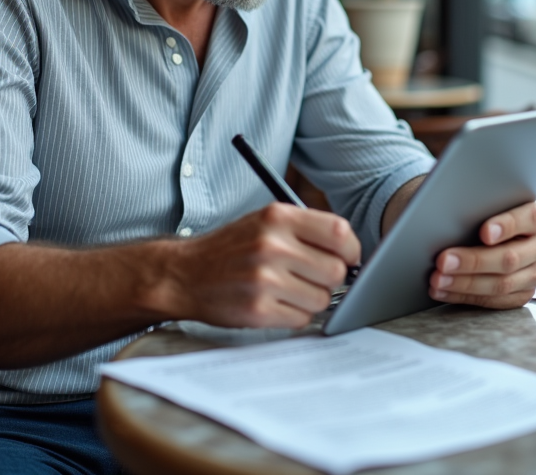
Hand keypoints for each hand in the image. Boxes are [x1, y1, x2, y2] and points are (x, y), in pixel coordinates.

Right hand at [160, 203, 360, 328]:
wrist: (184, 274)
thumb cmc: (231, 249)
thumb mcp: (265, 221)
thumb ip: (306, 229)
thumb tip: (351, 251)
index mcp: (278, 217)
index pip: (339, 233)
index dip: (351, 250)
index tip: (348, 258)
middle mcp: (272, 245)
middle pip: (335, 271)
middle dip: (329, 278)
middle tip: (311, 277)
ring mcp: (264, 279)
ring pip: (322, 299)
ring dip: (311, 299)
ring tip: (288, 291)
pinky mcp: (258, 310)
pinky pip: (302, 319)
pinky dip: (294, 315)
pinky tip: (276, 304)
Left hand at [428, 201, 535, 308]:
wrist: (504, 233)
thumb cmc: (490, 213)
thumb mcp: (491, 203)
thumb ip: (480, 204)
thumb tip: (446, 209)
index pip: (528, 219)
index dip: (506, 225)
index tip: (484, 232)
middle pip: (510, 258)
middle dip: (473, 261)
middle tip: (444, 261)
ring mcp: (535, 273)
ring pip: (502, 284)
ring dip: (465, 284)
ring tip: (438, 280)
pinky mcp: (523, 293)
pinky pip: (495, 301)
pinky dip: (465, 296)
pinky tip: (443, 291)